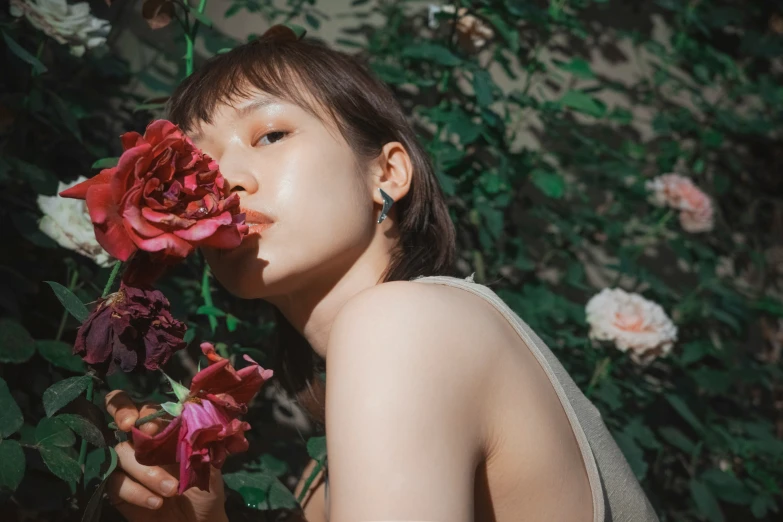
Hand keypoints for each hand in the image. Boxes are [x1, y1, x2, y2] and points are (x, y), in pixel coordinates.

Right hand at [104, 390, 227, 521]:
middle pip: (120, 414)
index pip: (144, 405)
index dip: (137, 407)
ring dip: (147, 471)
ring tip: (173, 490)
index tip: (147, 423)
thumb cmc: (204, 484)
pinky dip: (137, 492)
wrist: (199, 521)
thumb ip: (197, 435)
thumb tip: (193, 414)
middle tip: (130, 427)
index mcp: (164, 428)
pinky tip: (157, 502)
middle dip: (122, 413)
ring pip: (121, 453)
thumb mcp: (207, 457)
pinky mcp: (118, 489)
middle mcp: (141, 440)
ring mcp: (127, 463)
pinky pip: (116, 483)